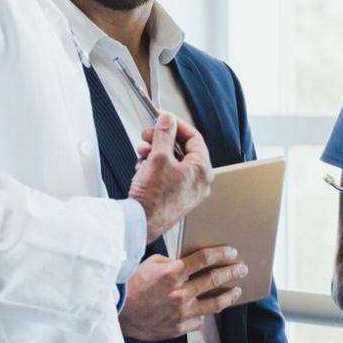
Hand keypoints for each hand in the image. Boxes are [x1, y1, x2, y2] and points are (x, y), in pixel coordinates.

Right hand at [119, 246, 247, 341]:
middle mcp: (180, 293)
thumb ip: (172, 263)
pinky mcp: (178, 328)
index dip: (221, 253)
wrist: (116, 313)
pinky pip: (198, 321)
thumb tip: (189, 261)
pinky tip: (209, 311)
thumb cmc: (131, 286)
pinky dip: (203, 315)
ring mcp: (181, 312)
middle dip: (232, 272)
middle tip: (242, 269)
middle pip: (214, 280)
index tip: (232, 251)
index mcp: (172, 273)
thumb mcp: (150, 265)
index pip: (204, 259)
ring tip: (237, 291)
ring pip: (214, 304)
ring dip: (229, 296)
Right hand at [130, 112, 212, 241]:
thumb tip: (168, 120)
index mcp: (202, 170)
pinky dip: (156, 168)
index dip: (177, 125)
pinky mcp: (175, 198)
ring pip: (174, 162)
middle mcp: (199, 182)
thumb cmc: (153, 198)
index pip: (194, 138)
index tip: (164, 119)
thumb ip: (164, 134)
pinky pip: (168, 175)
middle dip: (162, 140)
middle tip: (148, 135)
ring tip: (142, 153)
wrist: (140, 223)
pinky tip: (143, 168)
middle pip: (183, 150)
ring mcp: (188, 191)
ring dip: (156, 153)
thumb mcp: (158, 157)